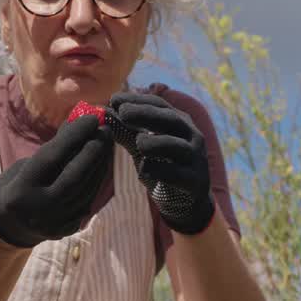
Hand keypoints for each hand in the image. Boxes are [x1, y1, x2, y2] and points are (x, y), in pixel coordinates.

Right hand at [0, 114, 112, 246]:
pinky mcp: (68, 230)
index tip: (92, 118)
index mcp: (21, 190)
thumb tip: (79, 123)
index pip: (52, 157)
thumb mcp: (27, 165)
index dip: (75, 135)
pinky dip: (96, 180)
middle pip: (75, 176)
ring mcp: (55, 223)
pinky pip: (88, 200)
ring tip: (105, 143)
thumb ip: (52, 150)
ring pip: (86, 189)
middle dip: (93, 150)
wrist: (9, 226)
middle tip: (105, 130)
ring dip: (100, 163)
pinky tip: (101, 163)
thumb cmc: (18, 184)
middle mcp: (39, 210)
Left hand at [108, 90, 214, 234]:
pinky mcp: (194, 181)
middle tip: (123, 112)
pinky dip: (160, 171)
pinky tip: (143, 170)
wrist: (186, 201)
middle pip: (170, 120)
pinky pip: (177, 174)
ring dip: (156, 142)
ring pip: (178, 146)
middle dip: (146, 114)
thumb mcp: (144, 146)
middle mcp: (192, 137)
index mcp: (180, 123)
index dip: (137, 100)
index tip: (114, 99)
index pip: (160, 104)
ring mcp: (196, 159)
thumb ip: (127, 130)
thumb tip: (104, 112)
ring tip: (138, 142)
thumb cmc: (163, 166)